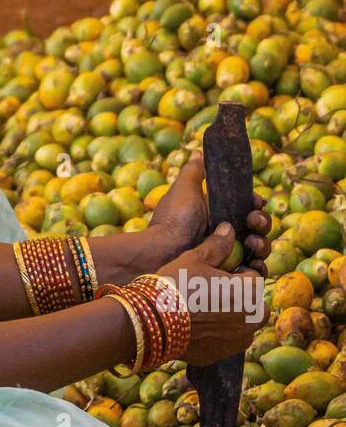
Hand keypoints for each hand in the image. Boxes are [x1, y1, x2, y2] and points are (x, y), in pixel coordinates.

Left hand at [148, 151, 271, 274]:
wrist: (162, 251)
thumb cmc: (173, 219)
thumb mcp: (183, 189)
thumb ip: (194, 170)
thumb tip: (200, 150)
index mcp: (218, 212)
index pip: (248, 206)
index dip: (255, 203)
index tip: (255, 202)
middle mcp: (225, 233)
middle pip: (258, 227)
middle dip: (262, 222)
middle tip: (254, 222)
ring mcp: (228, 255)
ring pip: (259, 249)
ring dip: (264, 243)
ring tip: (254, 243)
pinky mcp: (228, 275)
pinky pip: (252, 273)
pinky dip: (258, 268)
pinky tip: (255, 264)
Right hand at [157, 225, 260, 365]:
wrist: (152, 320)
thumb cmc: (177, 284)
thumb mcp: (196, 258)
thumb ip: (218, 244)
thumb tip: (229, 228)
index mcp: (252, 293)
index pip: (252, 278)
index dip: (234, 273)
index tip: (214, 274)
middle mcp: (252, 320)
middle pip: (251, 303)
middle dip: (237, 297)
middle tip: (208, 291)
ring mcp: (237, 342)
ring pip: (240, 324)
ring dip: (228, 317)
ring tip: (199, 309)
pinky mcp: (221, 356)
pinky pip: (224, 341)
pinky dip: (215, 335)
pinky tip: (194, 326)